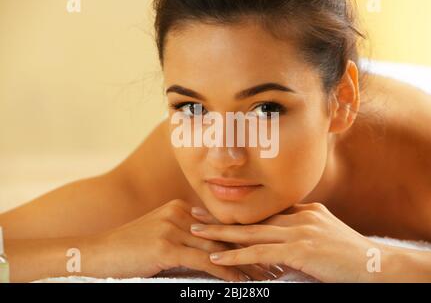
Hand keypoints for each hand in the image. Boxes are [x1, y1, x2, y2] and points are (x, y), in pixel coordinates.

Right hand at [96, 199, 279, 280]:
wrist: (99, 252)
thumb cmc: (131, 247)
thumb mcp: (161, 233)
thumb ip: (185, 234)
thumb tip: (211, 247)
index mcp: (181, 208)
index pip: (219, 224)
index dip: (244, 236)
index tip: (264, 246)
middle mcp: (180, 213)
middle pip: (222, 234)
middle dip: (250, 249)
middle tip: (274, 260)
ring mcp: (173, 227)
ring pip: (217, 247)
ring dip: (243, 262)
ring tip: (265, 274)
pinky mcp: (166, 245)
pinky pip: (203, 260)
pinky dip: (224, 271)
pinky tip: (239, 280)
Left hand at [190, 202, 385, 281]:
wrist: (376, 265)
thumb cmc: (351, 255)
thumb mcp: (325, 234)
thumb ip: (303, 229)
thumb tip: (284, 238)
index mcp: (304, 210)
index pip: (264, 211)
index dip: (240, 212)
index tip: (217, 211)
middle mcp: (299, 216)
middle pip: (252, 217)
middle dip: (221, 217)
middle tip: (194, 214)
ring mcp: (299, 231)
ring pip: (251, 233)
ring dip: (220, 234)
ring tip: (196, 232)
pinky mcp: (300, 249)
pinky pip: (260, 252)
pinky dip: (236, 256)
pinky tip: (217, 259)